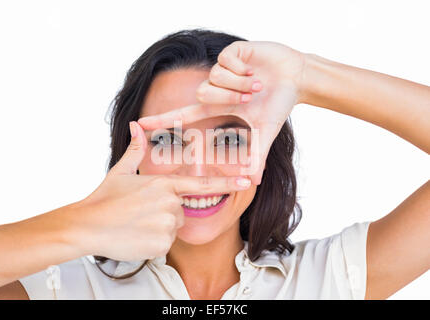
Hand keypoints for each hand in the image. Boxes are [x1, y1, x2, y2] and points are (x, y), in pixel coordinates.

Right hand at [74, 121, 251, 260]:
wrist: (86, 226)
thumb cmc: (104, 199)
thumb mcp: (121, 172)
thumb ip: (136, 150)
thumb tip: (135, 126)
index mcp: (163, 184)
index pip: (201, 183)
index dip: (226, 183)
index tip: (247, 181)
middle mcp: (169, 203)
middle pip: (180, 211)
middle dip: (165, 213)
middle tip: (141, 213)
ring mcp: (166, 224)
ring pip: (172, 228)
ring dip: (158, 228)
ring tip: (136, 224)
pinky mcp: (161, 243)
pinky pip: (164, 244)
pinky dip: (152, 242)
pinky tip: (136, 237)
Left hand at [137, 41, 305, 184]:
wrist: (296, 77)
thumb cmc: (278, 103)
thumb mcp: (265, 132)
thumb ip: (256, 155)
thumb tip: (254, 182)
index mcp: (218, 106)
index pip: (183, 114)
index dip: (162, 120)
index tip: (139, 124)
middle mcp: (216, 88)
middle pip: (202, 94)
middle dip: (230, 97)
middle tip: (252, 97)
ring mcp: (222, 69)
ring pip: (215, 78)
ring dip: (241, 84)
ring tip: (258, 83)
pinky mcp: (232, 51)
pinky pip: (226, 61)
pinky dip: (244, 69)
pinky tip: (255, 68)